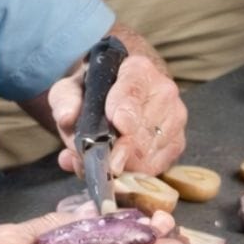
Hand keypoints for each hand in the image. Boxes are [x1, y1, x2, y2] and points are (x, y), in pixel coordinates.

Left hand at [49, 55, 186, 176]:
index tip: (119, 125)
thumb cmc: (93, 93)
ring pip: (147, 154)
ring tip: (99, 161)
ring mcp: (175, 118)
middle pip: (142, 131)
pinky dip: (131, 174)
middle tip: (89, 160)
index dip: (127, 110)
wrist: (115, 96)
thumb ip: (65, 101)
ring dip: (119, 165)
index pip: (134, 91)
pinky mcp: (177, 143)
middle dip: (114, 151)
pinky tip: (116, 168)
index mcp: (138, 70)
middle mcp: (164, 91)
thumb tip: (66, 117)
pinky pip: (154, 168)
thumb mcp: (70, 90)